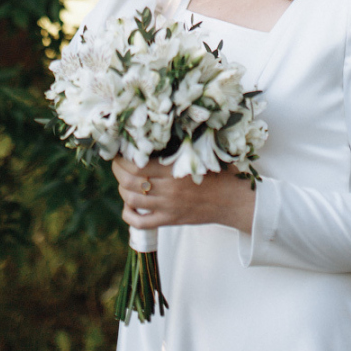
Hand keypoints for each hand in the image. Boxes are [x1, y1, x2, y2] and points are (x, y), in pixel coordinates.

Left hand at [111, 155, 255, 234]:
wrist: (234, 201)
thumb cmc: (220, 172)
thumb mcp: (202, 153)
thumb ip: (183, 144)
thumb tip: (164, 127)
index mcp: (175, 170)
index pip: (137, 165)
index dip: (122, 158)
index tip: (120, 150)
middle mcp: (168, 189)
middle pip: (130, 181)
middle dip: (118, 170)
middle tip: (117, 162)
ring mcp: (168, 207)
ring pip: (132, 199)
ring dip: (122, 189)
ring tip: (123, 180)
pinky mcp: (170, 221)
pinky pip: (141, 223)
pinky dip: (129, 214)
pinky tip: (129, 205)